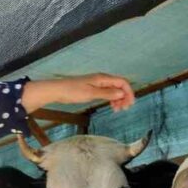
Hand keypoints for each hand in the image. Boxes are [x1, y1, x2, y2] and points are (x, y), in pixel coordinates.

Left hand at [21, 73, 135, 112]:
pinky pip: (107, 92)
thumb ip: (107, 93)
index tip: (130, 104)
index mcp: (102, 78)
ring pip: (113, 90)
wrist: (57, 90)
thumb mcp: (91, 93)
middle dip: (124, 97)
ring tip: (117, 109)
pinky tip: (110, 106)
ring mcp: (97, 84)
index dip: (128, 92)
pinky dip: (111, 99)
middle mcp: (101, 79)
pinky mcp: (92, 88)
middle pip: (119, 86)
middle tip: (123, 109)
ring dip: (118, 99)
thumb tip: (121, 93)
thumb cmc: (72, 91)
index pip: (122, 82)